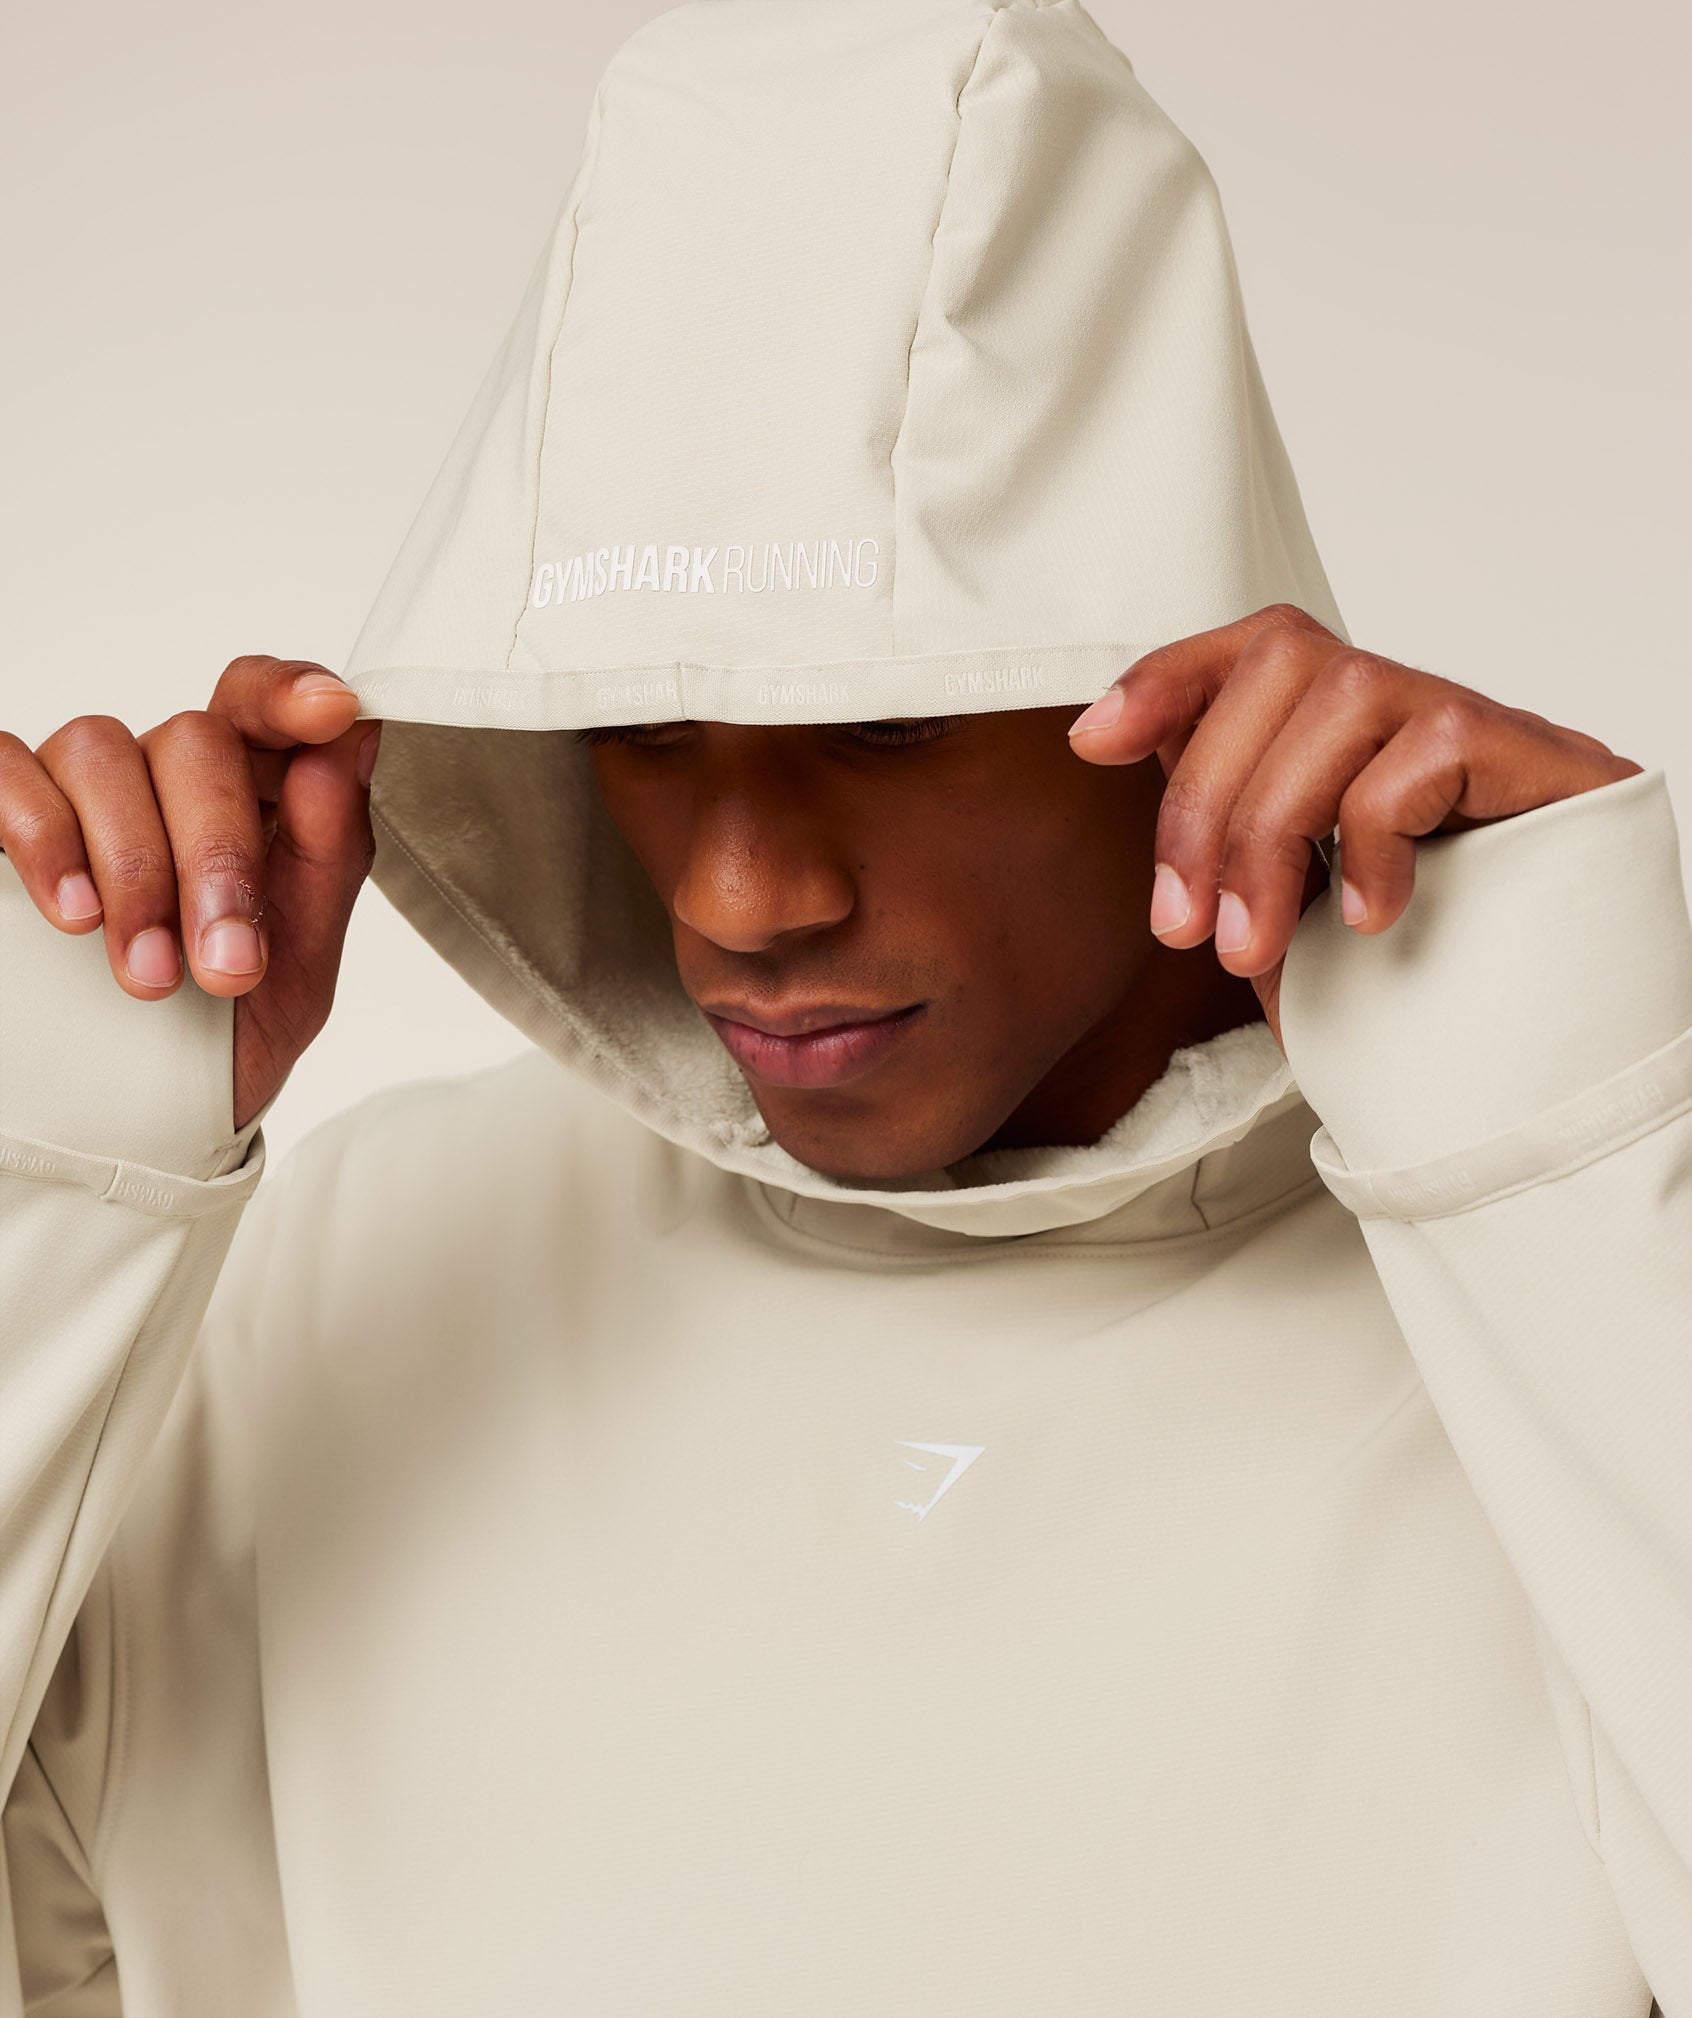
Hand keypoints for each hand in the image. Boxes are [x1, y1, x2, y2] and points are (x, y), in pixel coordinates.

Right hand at [0, 657, 380, 1131]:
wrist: (139, 1123)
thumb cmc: (225, 1032)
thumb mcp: (301, 964)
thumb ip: (331, 853)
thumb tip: (348, 744)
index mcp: (251, 792)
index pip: (262, 703)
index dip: (290, 692)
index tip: (327, 712)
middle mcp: (163, 774)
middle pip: (195, 739)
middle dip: (219, 855)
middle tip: (228, 966)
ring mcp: (78, 791)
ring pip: (103, 751)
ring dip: (137, 869)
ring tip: (152, 975)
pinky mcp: (0, 816)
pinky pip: (6, 770)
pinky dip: (42, 834)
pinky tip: (72, 911)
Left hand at [1066, 604, 1642, 1055]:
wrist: (1539, 1044)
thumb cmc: (1405, 972)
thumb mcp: (1282, 909)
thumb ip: (1221, 832)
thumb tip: (1126, 749)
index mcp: (1337, 730)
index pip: (1252, 648)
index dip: (1167, 676)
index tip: (1092, 742)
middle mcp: (1402, 706)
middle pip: (1279, 663)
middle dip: (1206, 799)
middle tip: (1186, 930)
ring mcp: (1470, 722)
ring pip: (1344, 697)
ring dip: (1272, 830)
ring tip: (1256, 945)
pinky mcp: (1533, 755)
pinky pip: (1430, 749)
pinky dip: (1374, 837)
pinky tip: (1370, 918)